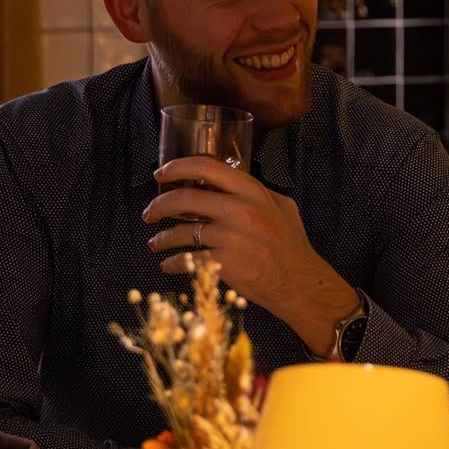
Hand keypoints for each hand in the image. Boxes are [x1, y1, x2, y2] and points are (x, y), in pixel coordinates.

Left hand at [143, 155, 356, 353]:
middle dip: (159, 205)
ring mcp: (231, 237)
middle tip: (150, 212)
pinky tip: (168, 265)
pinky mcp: (224, 263)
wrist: (298, 281)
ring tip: (155, 242)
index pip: (205, 167)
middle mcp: (239, 209)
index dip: (177, 167)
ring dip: (161, 237)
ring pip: (181, 231)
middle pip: (184, 199)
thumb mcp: (279, 204)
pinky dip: (172, 263)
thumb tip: (223, 182)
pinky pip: (187, 259)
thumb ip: (252, 190)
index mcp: (251, 190)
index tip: (161, 174)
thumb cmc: (290, 243)